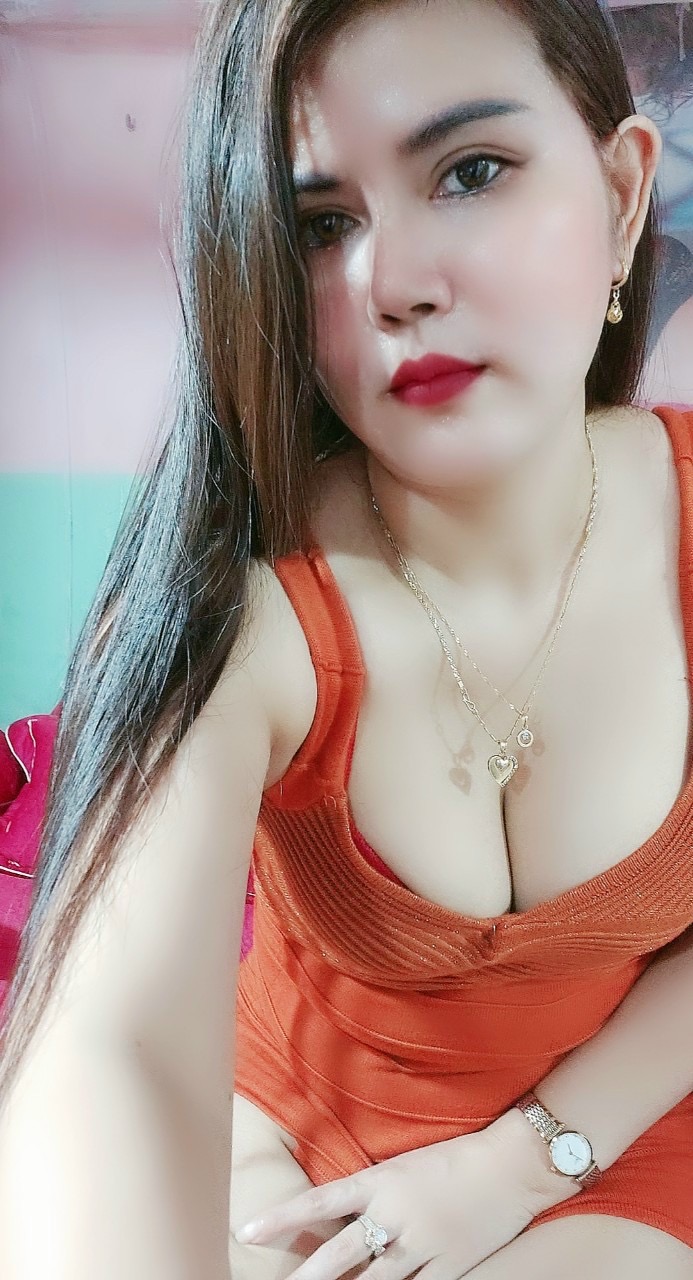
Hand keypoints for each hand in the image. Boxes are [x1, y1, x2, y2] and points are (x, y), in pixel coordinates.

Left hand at [235, 1108, 578, 1279]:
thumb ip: (371, 1192)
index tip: (247, 1231)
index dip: (281, 1218)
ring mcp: (422, 1244)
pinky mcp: (449, 1265)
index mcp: (381, 1182)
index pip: (319, 1201)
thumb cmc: (457, 1157)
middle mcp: (394, 1215)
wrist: (512, 1164)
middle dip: (306, 1276)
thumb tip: (334, 1215)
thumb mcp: (404, 1166)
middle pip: (338, 1253)